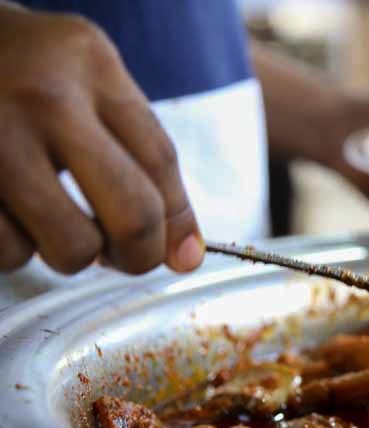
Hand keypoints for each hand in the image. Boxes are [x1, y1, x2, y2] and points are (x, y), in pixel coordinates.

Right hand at [0, 4, 203, 273]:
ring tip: (52, 216)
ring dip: (71, 251)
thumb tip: (185, 254)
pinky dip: (17, 246)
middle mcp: (44, 97)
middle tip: (125, 256)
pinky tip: (10, 212)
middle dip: (139, 254)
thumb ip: (139, 152)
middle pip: (133, 214)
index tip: (182, 254)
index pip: (161, 162)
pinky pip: (10, 252)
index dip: (180, 221)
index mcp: (90, 65)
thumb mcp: (84, 78)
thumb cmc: (20, 70)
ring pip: (72, 247)